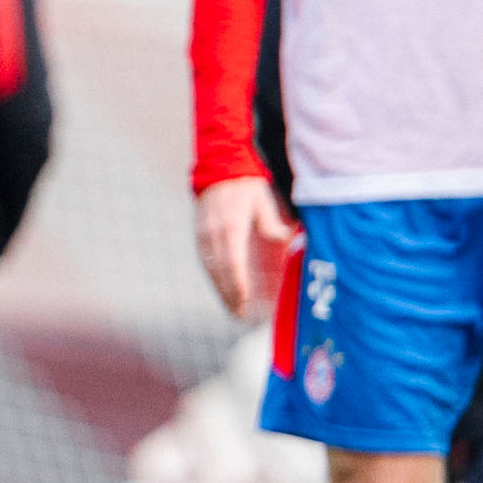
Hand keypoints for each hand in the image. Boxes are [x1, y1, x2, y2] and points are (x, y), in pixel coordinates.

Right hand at [193, 176, 295, 317]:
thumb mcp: (262, 200)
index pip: (232, 261)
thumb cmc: (246, 186)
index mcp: (231, 225)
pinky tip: (220, 288)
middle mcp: (214, 232)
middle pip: (220, 270)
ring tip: (231, 308)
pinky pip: (205, 261)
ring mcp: (204, 233)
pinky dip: (213, 278)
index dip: (237, 283)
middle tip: (239, 314)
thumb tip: (283, 239)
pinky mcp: (199, 234)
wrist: (218, 167)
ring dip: (220, 290)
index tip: (244, 300)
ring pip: (210, 268)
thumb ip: (270, 222)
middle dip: (229, 294)